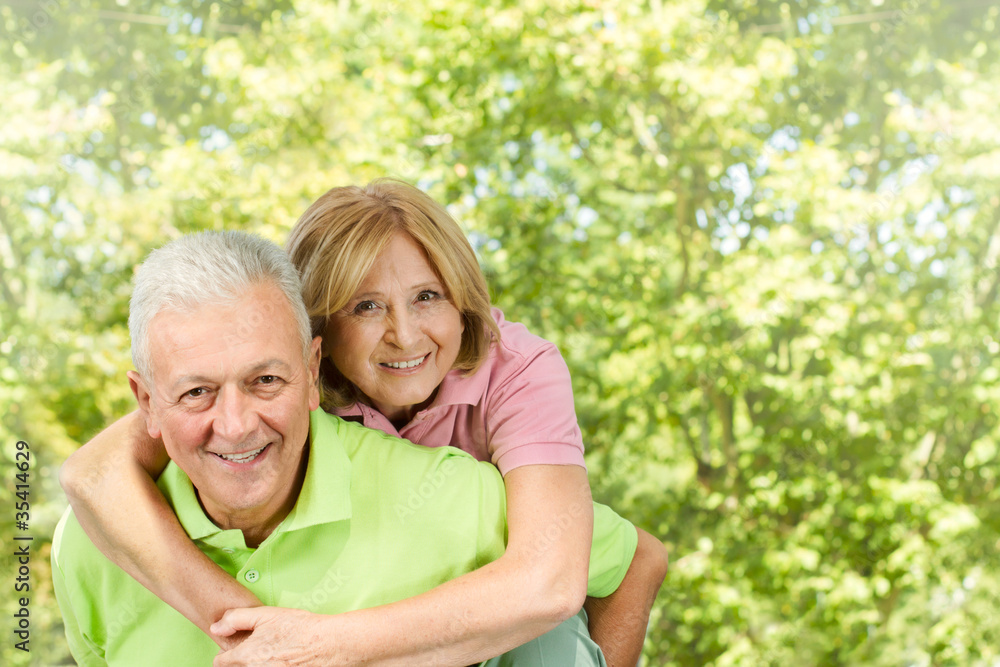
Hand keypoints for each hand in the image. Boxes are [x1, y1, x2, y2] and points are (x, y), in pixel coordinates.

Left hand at [212, 607, 330, 665]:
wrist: (328, 644)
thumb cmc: (300, 628)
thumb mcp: (266, 615)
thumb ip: (235, 619)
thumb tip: (216, 627)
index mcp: (245, 657)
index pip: (220, 663)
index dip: (225, 654)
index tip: (237, 650)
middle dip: (242, 661)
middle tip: (259, 650)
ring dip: (256, 665)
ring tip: (272, 656)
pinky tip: (282, 662)